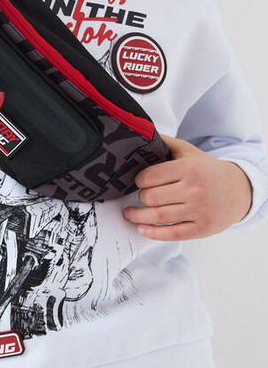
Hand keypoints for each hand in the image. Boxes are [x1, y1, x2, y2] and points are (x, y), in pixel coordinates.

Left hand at [123, 134, 252, 240]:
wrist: (237, 189)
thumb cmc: (205, 169)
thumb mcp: (187, 151)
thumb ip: (165, 142)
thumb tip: (141, 133)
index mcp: (188, 168)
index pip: (150, 176)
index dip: (138, 180)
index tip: (138, 181)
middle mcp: (194, 189)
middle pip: (152, 197)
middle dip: (140, 197)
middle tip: (139, 196)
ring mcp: (199, 211)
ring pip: (159, 216)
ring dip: (138, 217)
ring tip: (129, 214)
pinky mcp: (202, 228)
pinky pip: (172, 234)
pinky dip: (153, 233)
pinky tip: (141, 229)